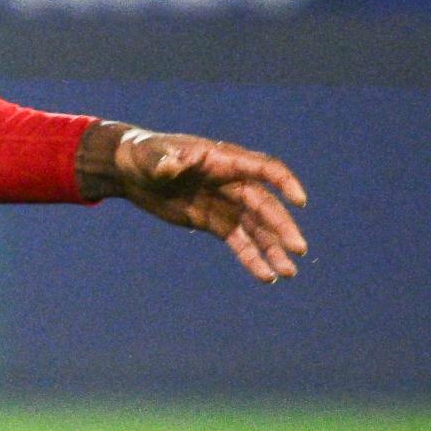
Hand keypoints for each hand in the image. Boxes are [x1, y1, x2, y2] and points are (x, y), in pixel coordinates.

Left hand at [80, 123, 308, 282]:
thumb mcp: (152, 155)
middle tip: (298, 249)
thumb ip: (165, 162)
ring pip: (257, 228)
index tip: (299, 201)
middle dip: (282, 227)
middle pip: (265, 206)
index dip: (284, 183)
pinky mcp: (214, 222)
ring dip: (273, 249)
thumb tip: (172, 166)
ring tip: (288, 272)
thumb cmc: (144, 153)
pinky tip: (266, 276)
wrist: (131, 170)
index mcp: (224, 161)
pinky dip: (252, 258)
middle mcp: (232, 182)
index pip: (264, 169)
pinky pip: (239, 241)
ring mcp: (226, 204)